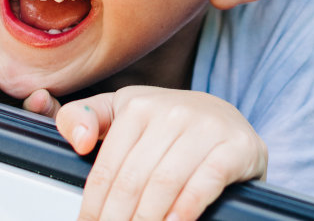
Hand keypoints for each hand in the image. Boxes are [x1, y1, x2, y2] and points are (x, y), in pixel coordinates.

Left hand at [28, 86, 266, 220]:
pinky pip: (204, 184)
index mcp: (138, 104)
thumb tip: (78, 141)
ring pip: (164, 183)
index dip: (94, 206)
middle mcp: (172, 110)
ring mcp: (206, 127)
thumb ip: (87, 118)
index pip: (107, 167)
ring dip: (147, 219)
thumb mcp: (125, 113)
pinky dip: (184, 211)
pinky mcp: (236, 146)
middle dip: (117, 218)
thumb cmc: (169, 126)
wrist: (227, 120)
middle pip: (133, 180)